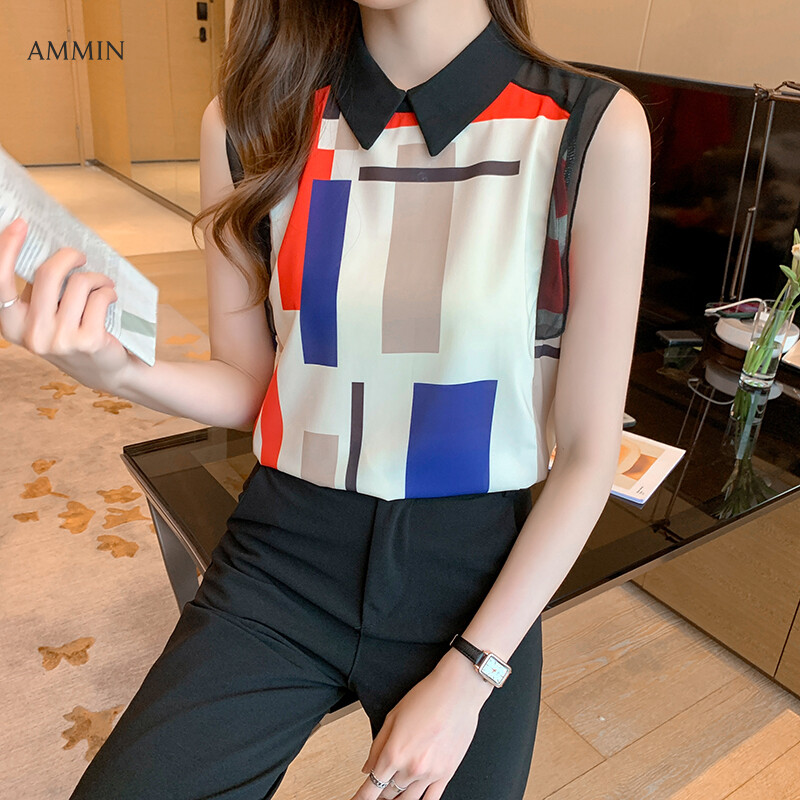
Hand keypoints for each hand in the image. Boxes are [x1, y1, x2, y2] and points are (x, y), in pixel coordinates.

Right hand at [0, 217, 132, 390]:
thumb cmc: (75, 335)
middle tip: (80, 256)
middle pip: (48, 274)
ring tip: (103, 285)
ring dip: (96, 278)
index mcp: (13, 325)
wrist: (107, 371)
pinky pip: (99, 298)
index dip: (6, 250)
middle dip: (68, 256)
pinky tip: (110, 299)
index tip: (20, 225)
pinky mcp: (88, 340)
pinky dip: (108, 292)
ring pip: (79, 284)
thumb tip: (48, 250)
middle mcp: (33, 335)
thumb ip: (40, 293)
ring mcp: (61, 340)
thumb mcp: (47, 318)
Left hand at [348, 648, 493, 799]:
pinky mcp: (447, 774)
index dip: (361, 797)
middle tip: (378, 787)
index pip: (371, 787)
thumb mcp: (393, 716)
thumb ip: (377, 746)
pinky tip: (414, 799)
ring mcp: (430, 773)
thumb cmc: (427, 697)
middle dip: (380, 792)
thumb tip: (367, 767)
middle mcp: (412, 767)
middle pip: (388, 793)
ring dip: (397, 798)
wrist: (458, 691)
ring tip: (394, 793)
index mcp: (394, 753)